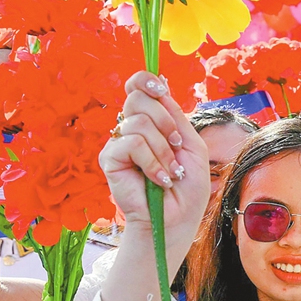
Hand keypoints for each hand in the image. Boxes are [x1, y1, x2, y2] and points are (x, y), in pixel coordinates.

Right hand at [98, 72, 208, 256]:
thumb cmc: (187, 187)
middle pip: (137, 98)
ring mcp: (119, 144)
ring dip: (163, 150)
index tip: (161, 89)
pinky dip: (152, 162)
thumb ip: (177, 116)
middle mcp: (132, 129)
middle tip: (175, 145)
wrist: (176, 220)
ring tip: (170, 171)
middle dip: (165, 121)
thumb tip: (161, 83)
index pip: (138, 87)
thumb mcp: (191, 145)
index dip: (145, 80)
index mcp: (152, 122)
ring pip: (139, 122)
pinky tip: (158, 179)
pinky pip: (130, 143)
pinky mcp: (109, 159)